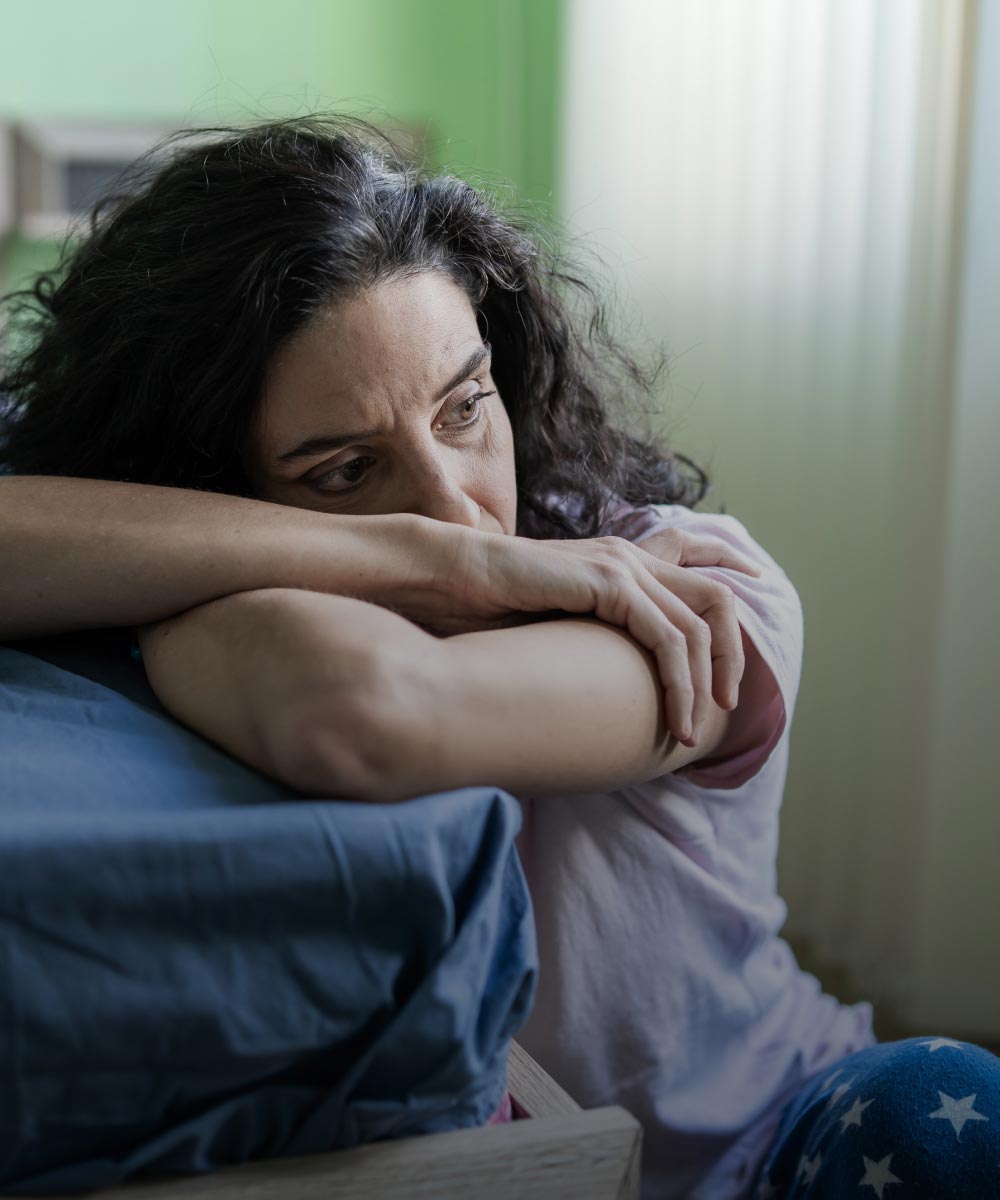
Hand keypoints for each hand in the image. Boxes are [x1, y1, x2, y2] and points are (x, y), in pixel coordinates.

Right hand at [392, 520, 759, 747]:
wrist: (448, 578)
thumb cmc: (488, 609)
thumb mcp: (557, 627)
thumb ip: (593, 641)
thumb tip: (610, 689)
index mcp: (620, 561)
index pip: (696, 563)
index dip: (731, 590)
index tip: (743, 638)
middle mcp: (630, 557)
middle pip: (716, 599)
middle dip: (733, 657)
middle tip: (727, 706)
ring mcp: (622, 566)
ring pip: (700, 625)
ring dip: (705, 685)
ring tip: (691, 730)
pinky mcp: (610, 583)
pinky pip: (669, 638)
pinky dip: (681, 684)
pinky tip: (674, 719)